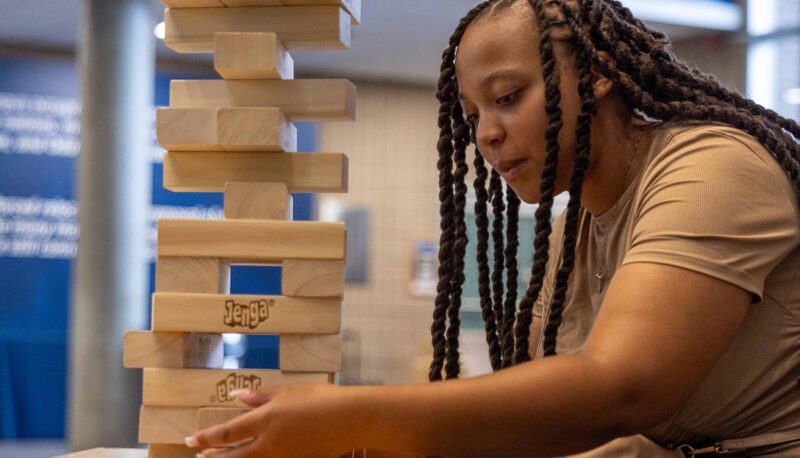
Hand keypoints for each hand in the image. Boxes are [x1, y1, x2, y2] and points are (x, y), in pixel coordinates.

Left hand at [186, 383, 357, 457]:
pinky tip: (251, 456)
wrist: (350, 419)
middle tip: (199, 455)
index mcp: (265, 420)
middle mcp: (269, 443)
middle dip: (214, 456)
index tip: (190, 439)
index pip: (228, 433)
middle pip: (234, 456)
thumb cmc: (320, 398)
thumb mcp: (288, 391)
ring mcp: (282, 456)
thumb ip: (261, 396)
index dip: (207, 438)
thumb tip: (238, 397)